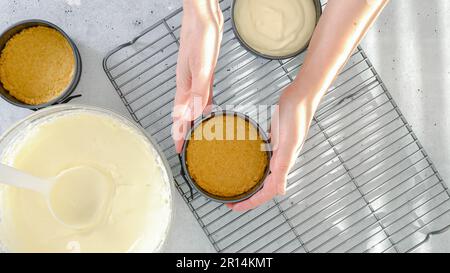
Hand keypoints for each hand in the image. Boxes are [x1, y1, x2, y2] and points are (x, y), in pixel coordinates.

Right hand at [172, 0, 222, 152]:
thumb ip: (198, 91)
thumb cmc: (198, 37)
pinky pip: (203, 94)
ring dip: (194, 119)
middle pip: (185, 114)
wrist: (203, 18)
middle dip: (185, 130)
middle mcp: (189, 85)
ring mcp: (196, 78)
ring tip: (197, 133)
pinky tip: (209, 107)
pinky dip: (204, 104)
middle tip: (187, 146)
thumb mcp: (200, 67)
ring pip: (194, 105)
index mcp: (185, 86)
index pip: (180, 116)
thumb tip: (193, 114)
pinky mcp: (205, 72)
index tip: (178, 149)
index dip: (179, 133)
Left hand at [227, 82, 317, 210]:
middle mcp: (280, 161)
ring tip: (236, 187)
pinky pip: (262, 159)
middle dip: (248, 197)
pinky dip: (252, 166)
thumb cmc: (295, 117)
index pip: (267, 192)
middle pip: (264, 187)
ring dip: (250, 184)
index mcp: (283, 164)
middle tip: (231, 201)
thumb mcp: (288, 142)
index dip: (251, 203)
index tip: (235, 207)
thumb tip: (281, 191)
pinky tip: (243, 162)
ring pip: (263, 174)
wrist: (300, 97)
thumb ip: (283, 166)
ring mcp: (277, 151)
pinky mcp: (273, 141)